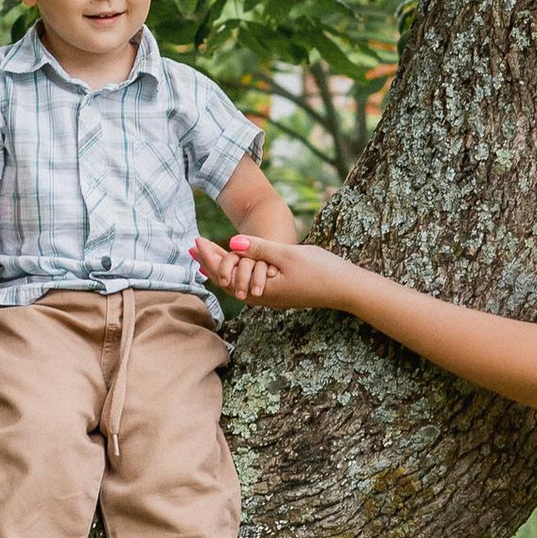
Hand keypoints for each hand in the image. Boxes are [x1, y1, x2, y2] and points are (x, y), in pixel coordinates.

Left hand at [190, 232, 353, 313]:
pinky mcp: (278, 292)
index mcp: (260, 289)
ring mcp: (270, 296)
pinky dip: (237, 271)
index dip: (209, 255)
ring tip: (205, 256)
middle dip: (209, 261)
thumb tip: (231, 243)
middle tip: (191, 245)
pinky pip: (248, 282)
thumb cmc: (320, 270)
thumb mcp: (287, 255)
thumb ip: (259, 248)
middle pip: (227, 279)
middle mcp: (262, 297)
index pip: (226, 272)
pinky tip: (235, 264)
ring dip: (221, 266)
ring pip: (237, 281)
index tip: (195, 240)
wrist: (345, 288)